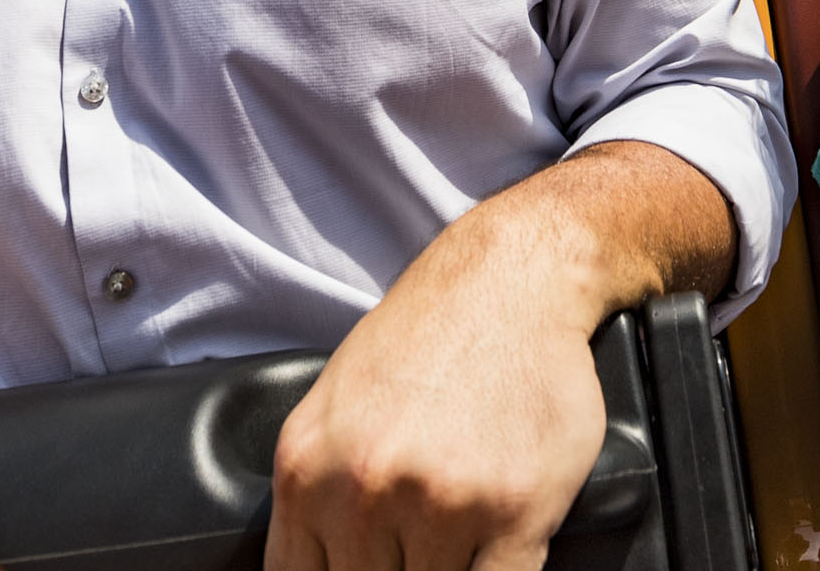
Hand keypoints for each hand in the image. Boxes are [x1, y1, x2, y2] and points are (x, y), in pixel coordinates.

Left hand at [270, 280, 599, 570]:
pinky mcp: (514, 509)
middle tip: (419, 540)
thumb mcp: (332, 412)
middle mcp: (364, 490)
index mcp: (306, 471)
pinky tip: (500, 543)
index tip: (369, 569)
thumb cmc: (425, 341)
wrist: (511, 278)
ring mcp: (440, 503)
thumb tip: (318, 570)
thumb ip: (315, 499)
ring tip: (461, 527)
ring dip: (450, 568)